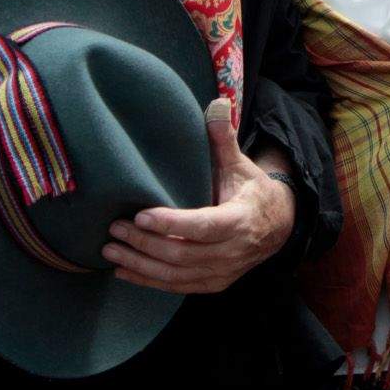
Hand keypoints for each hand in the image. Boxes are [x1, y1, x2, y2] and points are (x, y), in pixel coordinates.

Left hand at [102, 98, 296, 293]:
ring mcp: (222, 272)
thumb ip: (224, 139)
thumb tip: (216, 103)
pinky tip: (124, 271)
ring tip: (110, 250)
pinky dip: (148, 281)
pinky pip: (177, 287)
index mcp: (240, 220)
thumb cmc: (251, 191)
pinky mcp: (213, 284)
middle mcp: (232, 252)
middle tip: (115, 228)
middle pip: (183, 254)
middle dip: (144, 243)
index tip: (140, 215)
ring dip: (140, 265)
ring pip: (176, 275)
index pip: (202, 225)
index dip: (171, 223)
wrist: (278, 226)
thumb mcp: (241, 165)